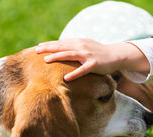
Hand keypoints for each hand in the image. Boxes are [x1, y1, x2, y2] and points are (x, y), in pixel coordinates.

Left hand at [35, 38, 149, 80]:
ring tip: (46, 61)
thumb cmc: (99, 53)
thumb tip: (61, 50)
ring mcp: (88, 55)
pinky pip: (82, 70)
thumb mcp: (86, 47)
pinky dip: (74, 74)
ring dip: (57, 57)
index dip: (49, 44)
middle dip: (48, 48)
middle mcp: (82, 46)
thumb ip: (74, 48)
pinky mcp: (94, 65)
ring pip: (69, 55)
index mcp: (78, 42)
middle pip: (62, 47)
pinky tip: (66, 78)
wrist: (116, 55)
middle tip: (36, 51)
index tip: (38, 47)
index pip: (61, 42)